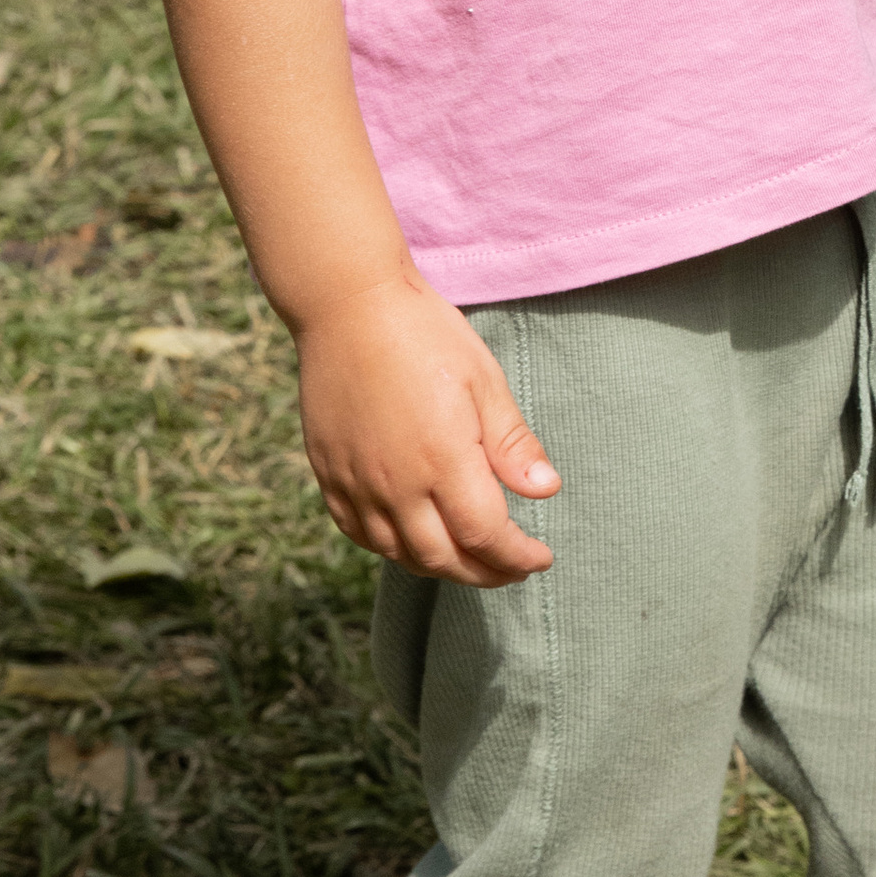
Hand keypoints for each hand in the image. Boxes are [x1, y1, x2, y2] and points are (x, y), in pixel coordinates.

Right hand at [291, 275, 562, 585]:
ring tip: (471, 558)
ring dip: (441, 566)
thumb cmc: (423, 332)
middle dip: (485, 573)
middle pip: (443, 558)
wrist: (347, 304)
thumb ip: (511, 443)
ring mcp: (356, 483)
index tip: (539, 558)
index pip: (486, 536)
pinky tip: (413, 539)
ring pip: (399, 554)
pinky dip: (392, 549)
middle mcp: (395, 483)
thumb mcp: (483, 379)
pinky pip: (359, 533)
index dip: (517, 558)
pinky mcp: (329, 474)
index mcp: (442, 459)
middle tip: (512, 568)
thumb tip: (546, 491)